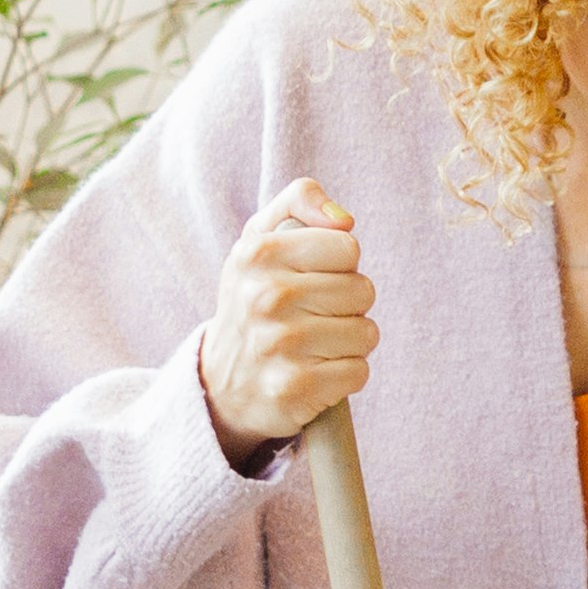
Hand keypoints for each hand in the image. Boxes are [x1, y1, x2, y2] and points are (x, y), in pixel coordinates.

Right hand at [201, 176, 376, 462]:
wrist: (221, 381)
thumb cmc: (255, 299)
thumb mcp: (261, 238)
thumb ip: (300, 200)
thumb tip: (344, 219)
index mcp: (259, 254)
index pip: (348, 247)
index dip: (339, 264)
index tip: (312, 278)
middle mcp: (265, 297)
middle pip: (363, 290)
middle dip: (348, 305)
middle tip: (313, 316)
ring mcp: (279, 345)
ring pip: (367, 333)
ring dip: (350, 342)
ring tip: (315, 345)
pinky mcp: (294, 388)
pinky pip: (359, 372)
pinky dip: (346, 375)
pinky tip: (316, 372)